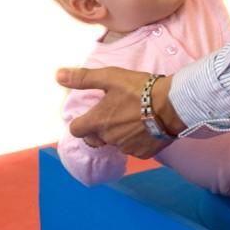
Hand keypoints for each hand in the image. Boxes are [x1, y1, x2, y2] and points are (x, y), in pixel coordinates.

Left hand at [56, 67, 183, 157]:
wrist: (172, 104)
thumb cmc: (139, 89)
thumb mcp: (110, 77)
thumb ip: (83, 78)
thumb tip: (57, 75)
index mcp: (98, 122)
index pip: (76, 130)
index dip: (80, 123)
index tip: (88, 115)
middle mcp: (109, 139)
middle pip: (96, 139)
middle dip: (100, 130)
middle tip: (113, 115)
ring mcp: (127, 148)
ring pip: (117, 143)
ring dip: (120, 134)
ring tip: (134, 117)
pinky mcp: (144, 153)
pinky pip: (135, 149)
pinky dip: (138, 140)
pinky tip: (147, 127)